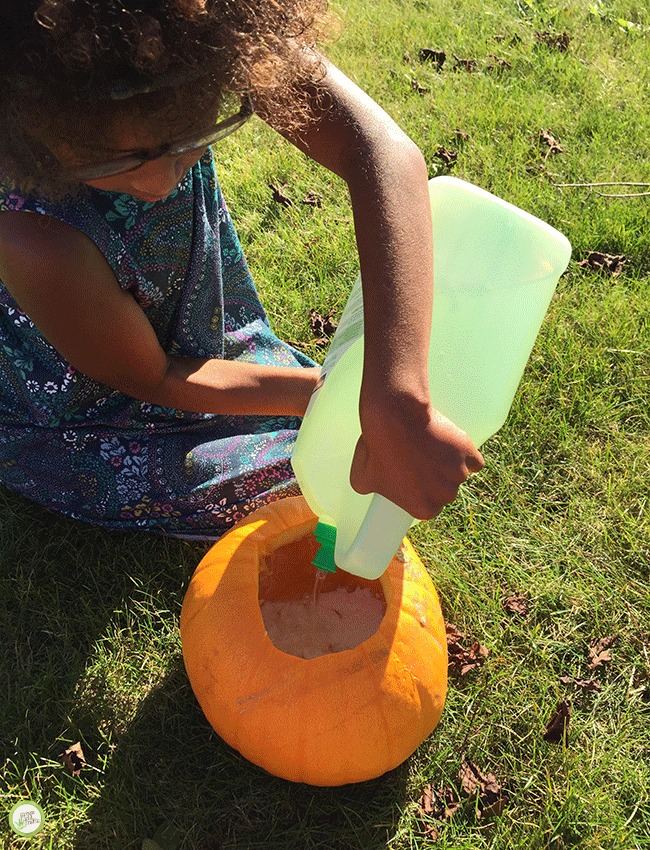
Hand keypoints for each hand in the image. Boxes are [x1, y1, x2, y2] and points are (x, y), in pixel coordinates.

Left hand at [350, 391, 483, 519]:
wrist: (394, 417)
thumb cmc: (378, 447)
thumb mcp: (361, 478)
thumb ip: (372, 489)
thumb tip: (373, 488)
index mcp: (422, 508)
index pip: (426, 506)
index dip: (419, 492)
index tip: (413, 478)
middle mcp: (444, 496)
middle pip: (444, 491)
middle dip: (434, 478)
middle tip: (417, 458)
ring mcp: (459, 475)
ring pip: (458, 473)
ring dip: (448, 463)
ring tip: (428, 446)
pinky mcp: (469, 453)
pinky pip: (473, 460)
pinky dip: (465, 453)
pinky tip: (450, 445)